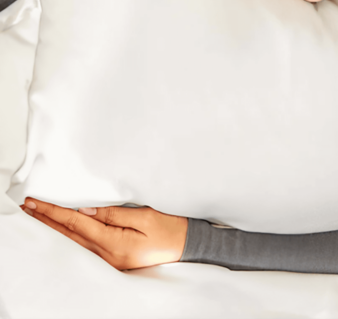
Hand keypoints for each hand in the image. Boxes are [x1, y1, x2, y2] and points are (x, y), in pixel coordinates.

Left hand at [21, 198, 187, 270]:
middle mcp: (107, 255)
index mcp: (115, 243)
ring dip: (54, 229)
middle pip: (69, 236)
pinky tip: (61, 231)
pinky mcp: (114, 258)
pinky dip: (68, 237)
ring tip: (37, 217)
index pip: (76, 224)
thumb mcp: (145, 215)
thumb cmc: (171, 227)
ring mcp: (110, 260)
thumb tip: (87, 209)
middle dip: (46, 221)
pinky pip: (84, 247)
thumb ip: (115, 213)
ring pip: (73, 243)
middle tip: (26, 207)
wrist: (187, 245)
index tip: (35, 202)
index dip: (53, 212)